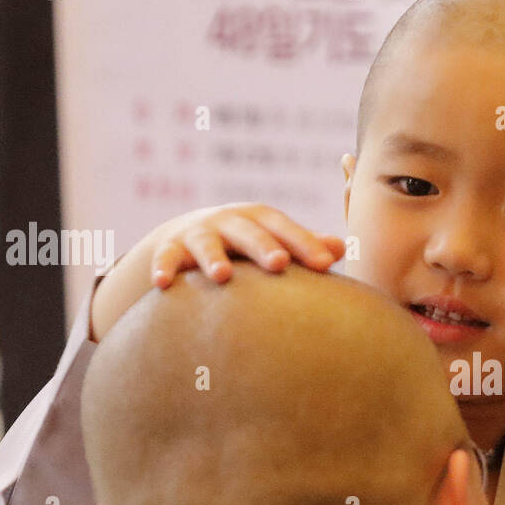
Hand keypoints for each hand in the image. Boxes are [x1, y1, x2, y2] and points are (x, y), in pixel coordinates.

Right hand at [91, 203, 345, 340]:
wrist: (188, 235)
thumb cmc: (246, 244)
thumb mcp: (272, 239)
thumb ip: (304, 245)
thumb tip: (342, 247)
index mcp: (260, 220)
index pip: (285, 229)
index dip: (305, 244)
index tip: (325, 263)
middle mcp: (229, 222)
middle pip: (249, 233)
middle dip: (263, 247)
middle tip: (279, 263)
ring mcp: (198, 233)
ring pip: (206, 243)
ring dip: (213, 257)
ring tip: (221, 275)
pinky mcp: (170, 248)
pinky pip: (166, 258)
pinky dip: (163, 269)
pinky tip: (162, 284)